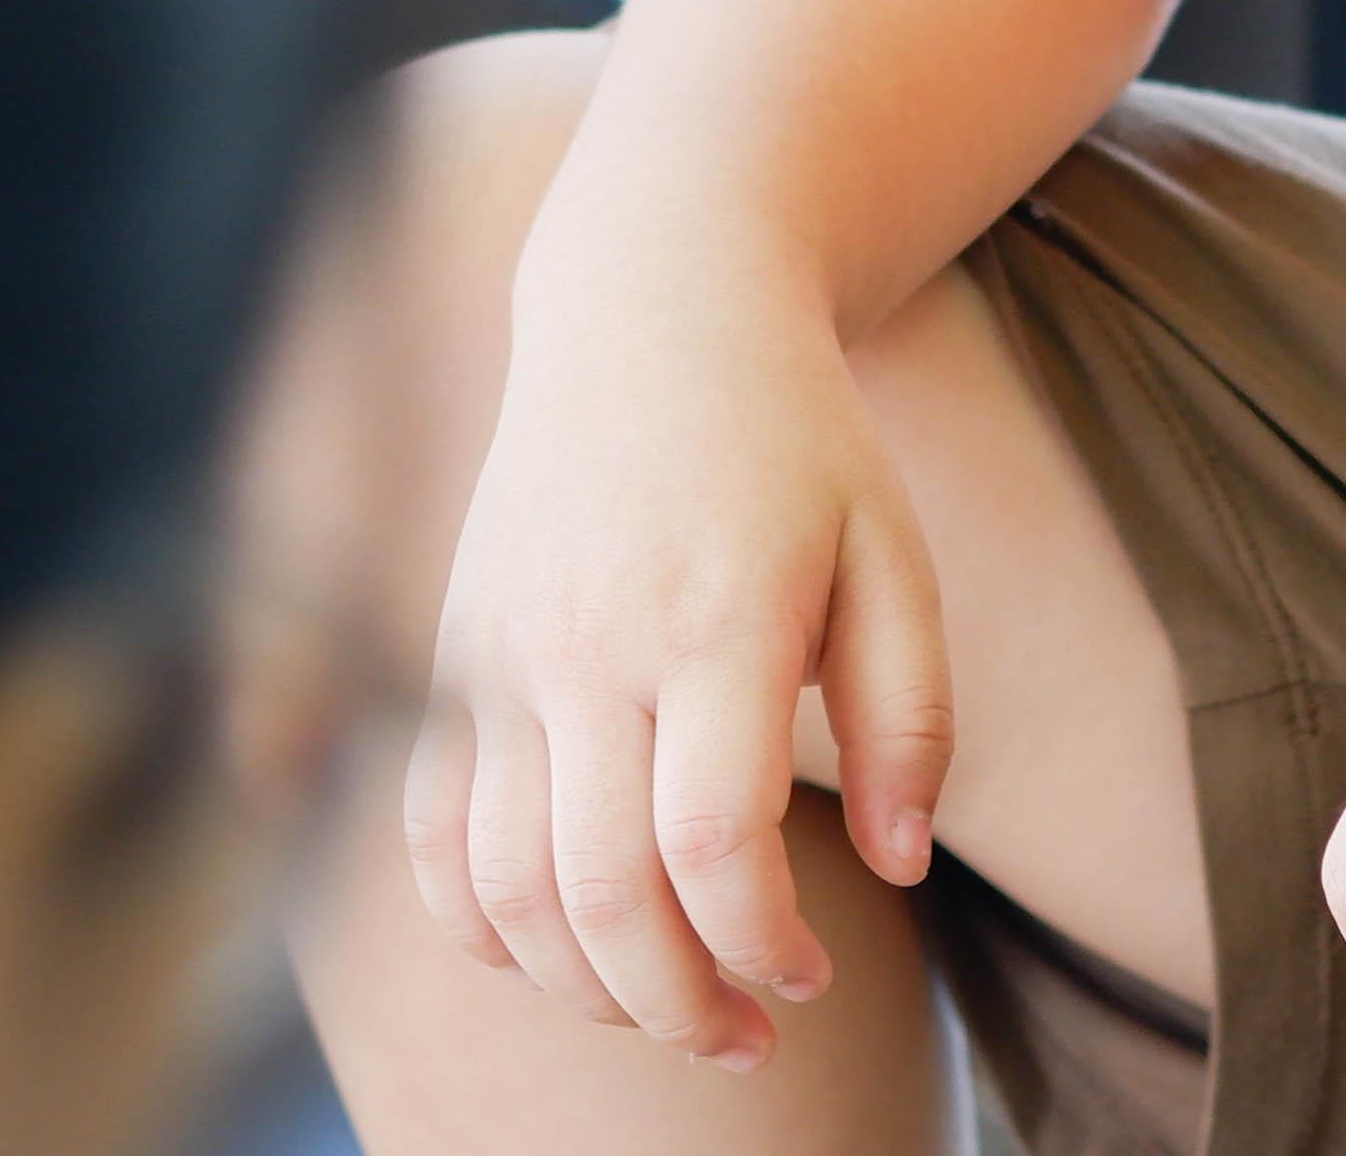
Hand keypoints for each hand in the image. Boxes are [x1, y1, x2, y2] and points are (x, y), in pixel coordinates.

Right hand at [402, 276, 955, 1067]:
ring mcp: (499, 657)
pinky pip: (430, 839)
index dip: (759, 948)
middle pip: (601, 895)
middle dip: (676, 1006)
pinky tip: (561, 952)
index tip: (810, 974)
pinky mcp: (450, 661)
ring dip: (585, 987)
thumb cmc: (796, 440)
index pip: (714, 845)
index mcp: (713, 618)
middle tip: (746, 1037)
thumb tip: (901, 870)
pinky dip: (481, 926)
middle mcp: (586, 646)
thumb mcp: (893, 552)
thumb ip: (914, 715)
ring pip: (504, 890)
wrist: (652, 307)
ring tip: (669, 1008)